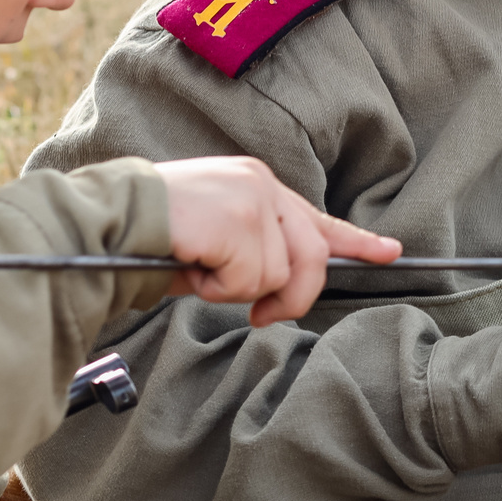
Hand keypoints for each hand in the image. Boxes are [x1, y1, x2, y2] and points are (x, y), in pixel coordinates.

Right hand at [157, 157, 399, 326]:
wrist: (111, 219)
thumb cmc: (154, 237)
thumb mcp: (216, 244)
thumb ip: (257, 255)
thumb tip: (283, 293)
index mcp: (257, 185)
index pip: (316, 219)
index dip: (355, 241)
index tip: (389, 253)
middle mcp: (262, 184)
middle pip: (313, 257)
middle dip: (292, 297)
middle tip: (261, 316)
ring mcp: (253, 199)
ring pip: (280, 276)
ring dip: (237, 290)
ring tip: (200, 268)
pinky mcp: (240, 219)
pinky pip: (250, 282)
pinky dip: (218, 289)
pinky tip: (192, 265)